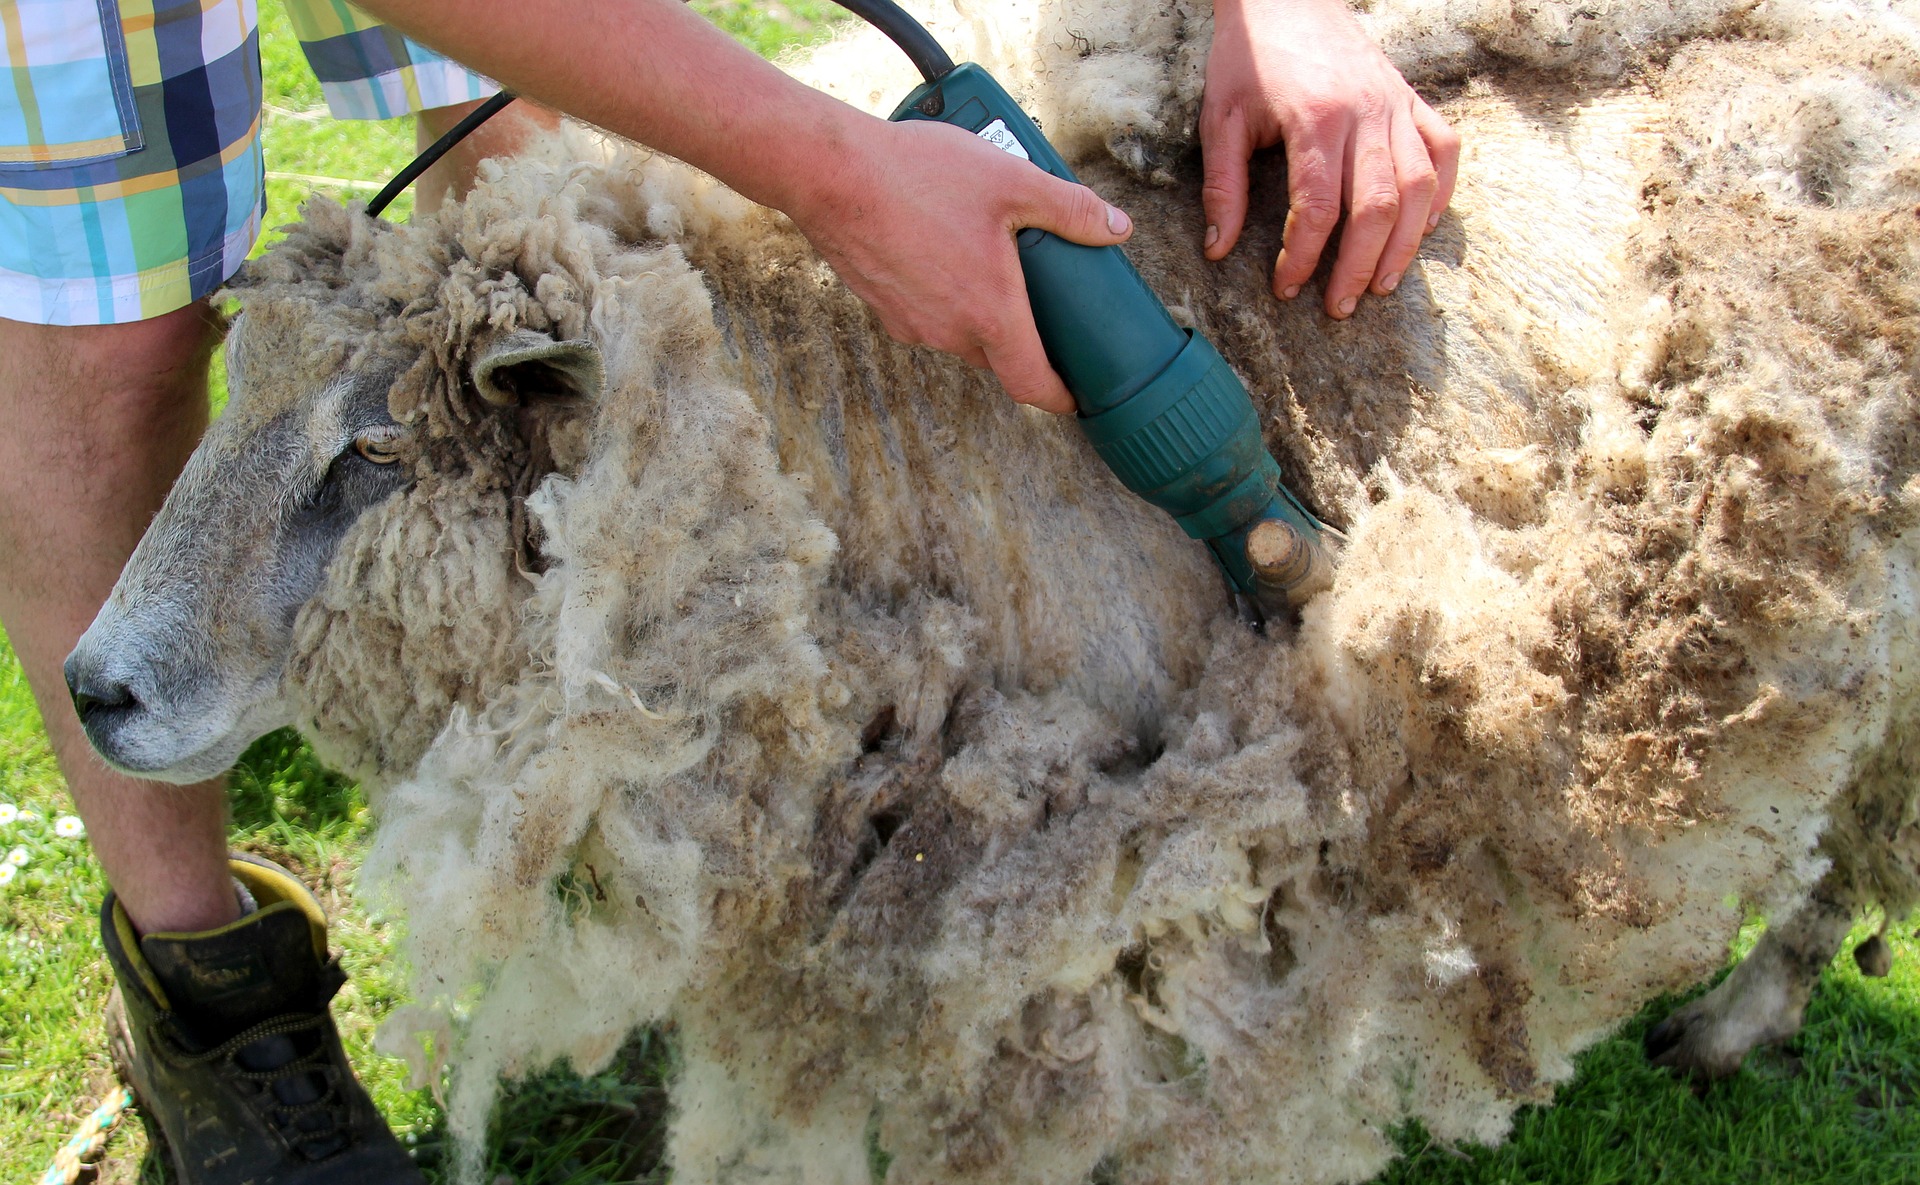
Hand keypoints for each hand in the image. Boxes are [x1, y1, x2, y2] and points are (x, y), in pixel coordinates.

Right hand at [784, 117, 1132, 413]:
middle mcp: (948, 332)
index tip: (1074, 395)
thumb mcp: (1012, 182)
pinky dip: (944, 297)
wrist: (830, 173)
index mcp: (990, 315)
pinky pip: (926, 314)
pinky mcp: (881, 306)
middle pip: (998, 356)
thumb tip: (1116, 228)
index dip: (1059, 397)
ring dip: (980, 312)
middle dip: (1023, 340)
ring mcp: (910, 323)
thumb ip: (1070, 208)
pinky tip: (942, 248)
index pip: (1031, 384)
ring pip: (959, 334)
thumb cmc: (921, 177)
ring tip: (989, 261)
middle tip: (1041, 303)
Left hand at [1200, 0, 1459, 317]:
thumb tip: (1218, 250)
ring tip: (1382, 284)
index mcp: (1315, 119)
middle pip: (1377, 206)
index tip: (1286, 288)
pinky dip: (1441, 194)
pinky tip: (1420, 230)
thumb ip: (1222, 186)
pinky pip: (1444, 150)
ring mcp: (1395, 105)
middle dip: (1358, 266)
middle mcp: (1365, 113)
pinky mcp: (1411, 98)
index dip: (1304, 256)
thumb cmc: (1249, 58)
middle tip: (1339, 307)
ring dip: (1404, 244)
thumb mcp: (1221, 120)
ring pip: (1419, 187)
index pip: (1317, 207)